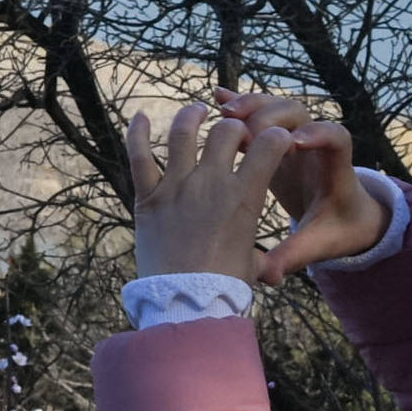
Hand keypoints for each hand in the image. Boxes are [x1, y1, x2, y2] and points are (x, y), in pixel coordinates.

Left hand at [121, 97, 280, 281]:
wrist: (184, 299)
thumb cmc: (223, 285)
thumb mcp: (252, 264)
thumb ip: (260, 257)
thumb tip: (271, 274)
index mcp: (244, 197)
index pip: (269, 146)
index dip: (275, 136)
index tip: (273, 138)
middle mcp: (211, 183)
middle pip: (226, 132)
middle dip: (234, 127)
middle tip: (233, 134)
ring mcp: (176, 186)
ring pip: (183, 134)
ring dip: (191, 116)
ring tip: (197, 111)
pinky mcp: (148, 197)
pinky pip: (139, 156)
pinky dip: (136, 133)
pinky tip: (138, 116)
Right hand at [233, 91, 391, 268]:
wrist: (348, 216)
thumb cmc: (337, 230)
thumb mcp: (319, 245)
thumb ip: (295, 255)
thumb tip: (269, 277)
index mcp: (334, 171)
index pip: (336, 138)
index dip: (319, 135)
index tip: (293, 145)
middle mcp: (317, 147)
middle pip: (301, 113)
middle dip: (273, 115)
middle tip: (245, 130)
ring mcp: (297, 139)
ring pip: (278, 107)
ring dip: (252, 106)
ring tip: (223, 112)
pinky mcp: (279, 140)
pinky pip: (262, 115)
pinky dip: (243, 106)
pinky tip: (217, 98)